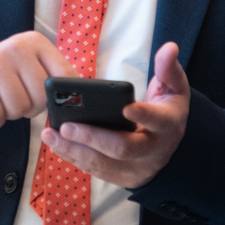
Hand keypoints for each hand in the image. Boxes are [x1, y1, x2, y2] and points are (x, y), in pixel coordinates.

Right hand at [0, 31, 74, 129]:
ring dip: (12, 113)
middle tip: (20, 98)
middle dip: (32, 107)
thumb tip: (81, 97)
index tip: (53, 100)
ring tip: (3, 99)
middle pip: (41, 97)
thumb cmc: (9, 76)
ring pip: (19, 108)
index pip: (64, 75)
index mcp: (35, 42)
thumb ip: (57, 76)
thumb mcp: (33, 65)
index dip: (61, 96)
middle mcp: (15, 47)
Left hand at [41, 41, 189, 188]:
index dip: (143, 116)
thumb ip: (168, 68)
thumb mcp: (174, 88)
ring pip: (103, 163)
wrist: (169, 147)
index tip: (126, 107)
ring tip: (50, 134)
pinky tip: (56, 144)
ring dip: (74, 150)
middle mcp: (153, 151)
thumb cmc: (167, 110)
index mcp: (167, 126)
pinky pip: (94, 170)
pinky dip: (73, 157)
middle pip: (122, 148)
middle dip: (93, 138)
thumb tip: (168, 47)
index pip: (157, 121)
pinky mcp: (119, 176)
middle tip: (67, 126)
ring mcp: (135, 168)